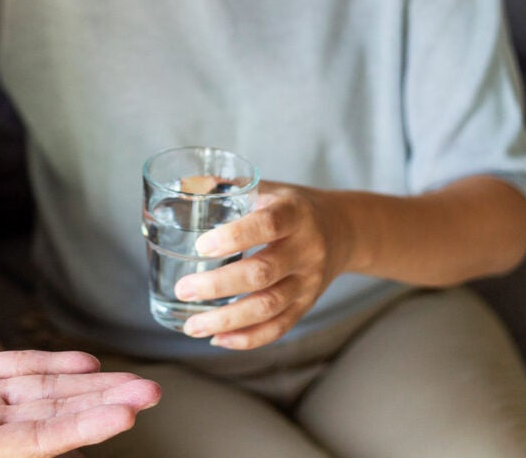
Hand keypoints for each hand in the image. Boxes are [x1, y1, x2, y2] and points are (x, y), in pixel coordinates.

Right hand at [0, 348, 160, 456]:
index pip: (39, 439)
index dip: (83, 426)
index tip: (124, 416)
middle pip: (56, 414)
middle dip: (103, 405)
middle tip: (152, 394)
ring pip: (46, 390)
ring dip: (90, 384)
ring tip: (136, 380)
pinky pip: (19, 368)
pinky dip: (54, 364)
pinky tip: (86, 362)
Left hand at [174, 182, 352, 349]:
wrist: (341, 230)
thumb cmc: (289, 207)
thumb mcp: (266, 188)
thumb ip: (227, 187)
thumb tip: (183, 186)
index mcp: (294, 213)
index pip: (267, 224)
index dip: (234, 236)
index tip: (200, 247)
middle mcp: (306, 249)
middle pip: (263, 273)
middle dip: (218, 285)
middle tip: (183, 289)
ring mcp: (308, 281)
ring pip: (268, 307)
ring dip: (227, 320)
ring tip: (191, 325)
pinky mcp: (307, 305)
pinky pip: (278, 328)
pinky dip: (247, 338)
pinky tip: (218, 339)